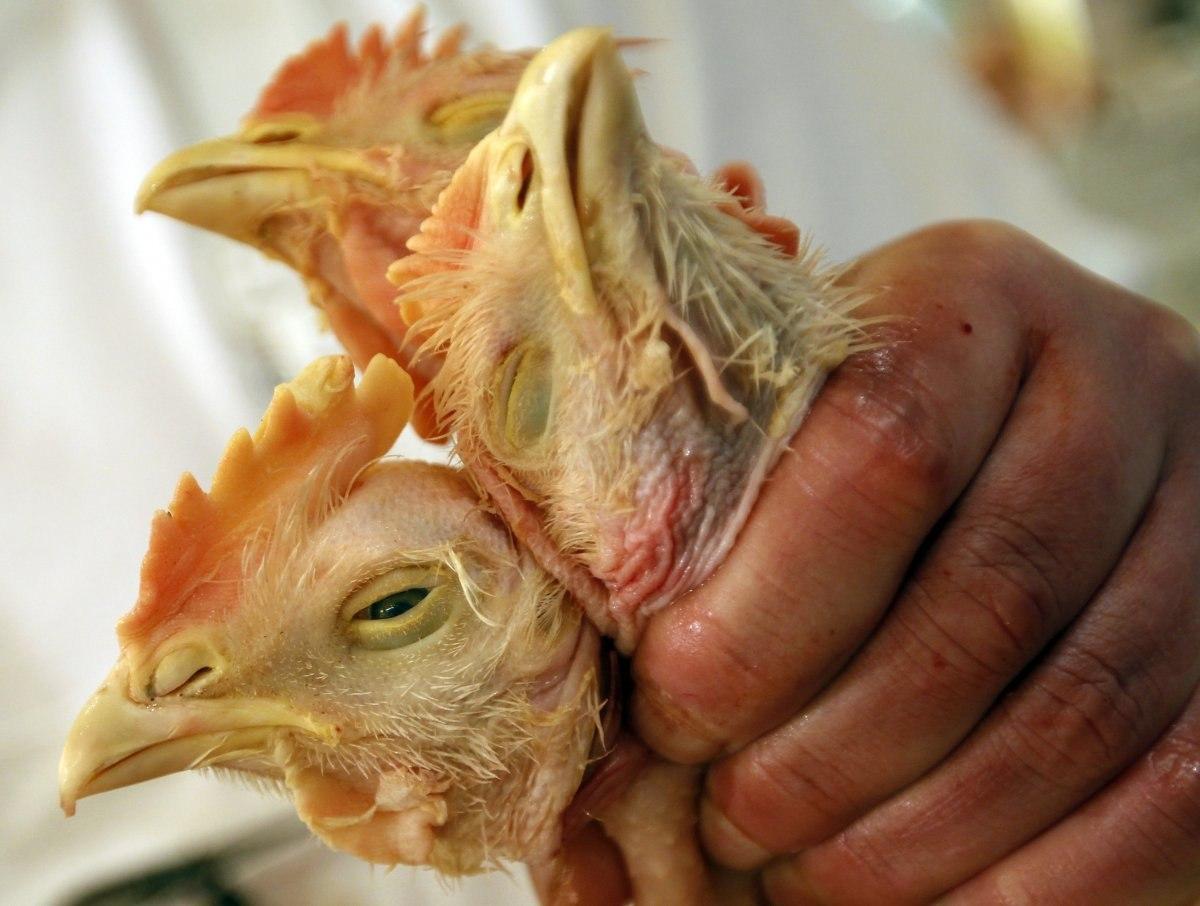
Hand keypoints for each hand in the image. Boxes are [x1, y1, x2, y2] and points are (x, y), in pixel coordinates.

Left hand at [623, 221, 1199, 902]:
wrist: (1042, 425)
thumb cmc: (860, 423)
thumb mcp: (790, 405)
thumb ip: (712, 481)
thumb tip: (594, 644)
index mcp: (971, 297)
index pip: (882, 451)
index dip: (764, 612)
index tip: (671, 714)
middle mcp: (1117, 380)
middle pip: (984, 598)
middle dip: (831, 747)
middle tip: (729, 821)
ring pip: (1077, 707)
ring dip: (921, 827)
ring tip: (803, 876)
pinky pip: (1173, 782)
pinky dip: (1047, 873)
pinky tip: (936, 905)